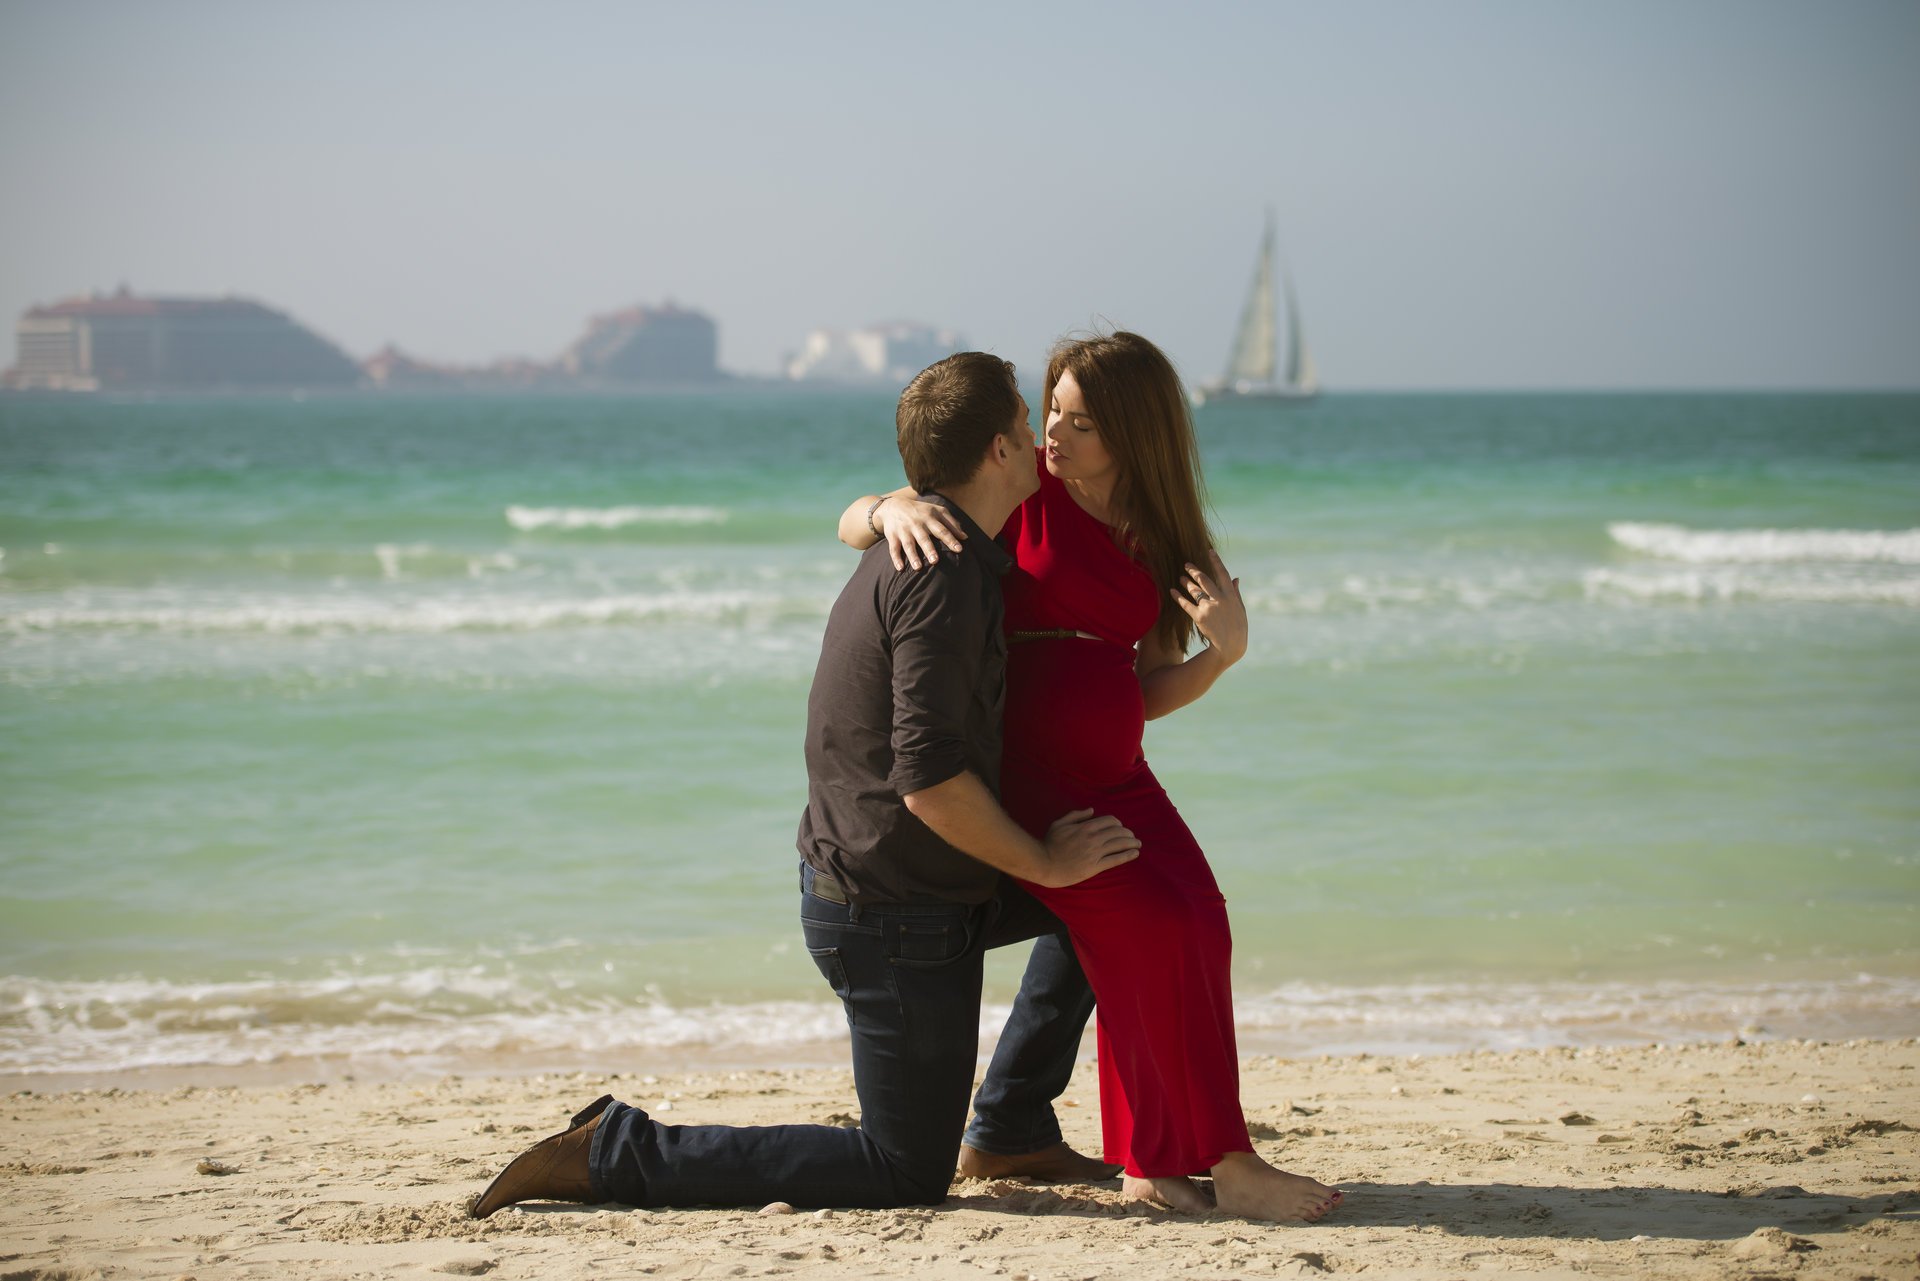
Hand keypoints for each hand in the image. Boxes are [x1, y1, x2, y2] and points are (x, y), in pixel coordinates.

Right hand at [882, 496, 966, 570]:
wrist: (894, 506)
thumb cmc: (921, 511)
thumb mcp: (937, 511)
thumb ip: (951, 523)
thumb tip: (965, 537)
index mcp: (929, 518)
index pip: (942, 530)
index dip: (950, 539)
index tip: (959, 549)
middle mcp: (916, 524)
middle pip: (924, 538)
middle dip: (929, 549)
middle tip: (935, 561)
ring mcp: (903, 530)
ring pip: (908, 544)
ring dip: (913, 556)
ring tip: (918, 567)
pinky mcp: (892, 536)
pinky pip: (893, 548)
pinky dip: (896, 558)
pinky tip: (900, 568)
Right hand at [1036, 808, 1140, 886]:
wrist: (1045, 864)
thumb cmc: (1050, 843)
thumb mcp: (1060, 824)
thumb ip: (1076, 815)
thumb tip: (1091, 810)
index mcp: (1085, 827)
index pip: (1110, 821)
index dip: (1118, 823)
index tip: (1120, 827)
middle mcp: (1093, 838)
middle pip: (1118, 832)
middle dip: (1128, 833)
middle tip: (1132, 836)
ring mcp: (1095, 853)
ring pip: (1119, 844)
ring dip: (1132, 843)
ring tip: (1138, 843)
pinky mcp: (1095, 867)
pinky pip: (1116, 859)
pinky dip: (1127, 855)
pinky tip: (1135, 853)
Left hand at [1170, 550, 1246, 664]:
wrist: (1230, 646)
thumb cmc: (1238, 628)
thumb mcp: (1240, 609)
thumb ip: (1235, 593)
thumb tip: (1235, 578)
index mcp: (1230, 595)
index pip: (1223, 573)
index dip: (1216, 561)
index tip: (1209, 551)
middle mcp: (1219, 599)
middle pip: (1204, 579)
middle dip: (1194, 570)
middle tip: (1186, 564)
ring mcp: (1208, 607)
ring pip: (1194, 590)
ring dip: (1186, 582)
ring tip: (1180, 577)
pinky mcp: (1199, 616)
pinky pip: (1185, 604)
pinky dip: (1178, 597)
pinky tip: (1172, 591)